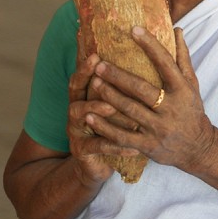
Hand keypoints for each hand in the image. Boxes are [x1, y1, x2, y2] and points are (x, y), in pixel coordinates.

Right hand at [66, 53, 131, 182]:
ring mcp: (77, 130)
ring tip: (112, 106)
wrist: (97, 163)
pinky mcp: (82, 150)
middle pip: (76, 91)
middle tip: (99, 77)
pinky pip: (98, 146)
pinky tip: (132, 147)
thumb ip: (124, 84)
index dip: (86, 66)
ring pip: (81, 115)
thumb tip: (141, 61)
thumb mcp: (117, 105)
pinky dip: (115, 145)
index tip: (96, 55)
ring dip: (97, 109)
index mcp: (85, 95)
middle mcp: (77, 110)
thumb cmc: (113, 127)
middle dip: (86, 81)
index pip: (84, 76)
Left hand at [86, 26, 217, 172]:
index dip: (150, 45)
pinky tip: (89, 116)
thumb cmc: (192, 110)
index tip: (134, 29)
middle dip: (118, 76)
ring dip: (109, 96)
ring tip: (93, 83)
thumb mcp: (192, 85)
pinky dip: (104, 126)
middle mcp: (170, 108)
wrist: (198, 147)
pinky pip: (122, 136)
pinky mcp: (147, 145)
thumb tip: (177, 30)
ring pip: (129, 110)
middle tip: (99, 64)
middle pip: (141, 88)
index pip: (165, 63)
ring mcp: (158, 128)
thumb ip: (182, 58)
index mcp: (182, 90)